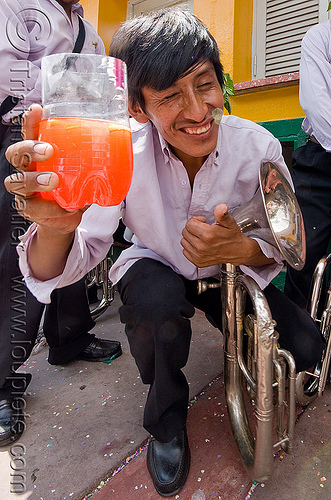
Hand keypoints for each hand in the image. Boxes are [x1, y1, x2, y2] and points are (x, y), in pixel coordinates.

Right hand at [4, 104, 83, 233]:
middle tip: (48, 151)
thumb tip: (119, 138)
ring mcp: (26, 190)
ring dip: (34, 180)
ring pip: (17, 181)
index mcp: (39, 154)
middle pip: (15, 153)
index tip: (37, 110)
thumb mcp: (83, 170)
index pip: (29, 133)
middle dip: (29, 149)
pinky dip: (50, 208)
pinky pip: (33, 208)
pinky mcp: (30, 209)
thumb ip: (93, 157)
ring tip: (53, 180)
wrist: (67, 218)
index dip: (29, 122)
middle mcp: (28, 169)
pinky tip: (64, 206)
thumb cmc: (73, 189)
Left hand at [181, 204, 271, 267]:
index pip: (189, 224)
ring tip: (201, 237)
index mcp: (208, 235)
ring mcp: (199, 256)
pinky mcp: (198, 262)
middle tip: (203, 229)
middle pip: (185, 232)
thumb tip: (221, 207)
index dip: (196, 220)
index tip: (203, 222)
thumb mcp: (229, 222)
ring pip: (184, 241)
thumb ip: (222, 214)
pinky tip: (200, 245)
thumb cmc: (232, 236)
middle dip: (193, 228)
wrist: (238, 252)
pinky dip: (190, 247)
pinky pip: (185, 251)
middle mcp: (201, 247)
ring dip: (191, 237)